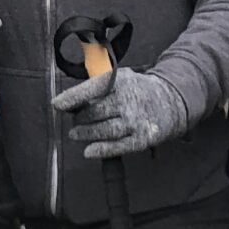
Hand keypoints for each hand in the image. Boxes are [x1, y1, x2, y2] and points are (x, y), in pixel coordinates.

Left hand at [50, 66, 189, 158]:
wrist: (171, 102)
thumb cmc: (137, 90)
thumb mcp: (120, 78)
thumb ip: (97, 87)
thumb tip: (68, 101)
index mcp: (122, 81)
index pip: (93, 88)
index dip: (72, 97)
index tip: (57, 105)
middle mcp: (129, 100)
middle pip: (95, 112)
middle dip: (80, 118)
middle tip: (74, 121)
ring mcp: (137, 120)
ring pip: (104, 130)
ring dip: (86, 134)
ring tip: (76, 134)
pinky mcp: (143, 137)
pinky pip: (118, 146)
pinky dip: (101, 150)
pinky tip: (89, 151)